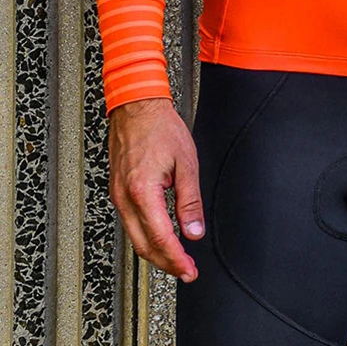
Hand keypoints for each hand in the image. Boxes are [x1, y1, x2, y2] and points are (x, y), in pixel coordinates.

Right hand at [108, 97, 203, 281]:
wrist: (137, 108)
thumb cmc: (161, 128)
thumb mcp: (186, 163)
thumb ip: (190, 201)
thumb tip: (194, 231)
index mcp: (142, 191)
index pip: (160, 237)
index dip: (176, 258)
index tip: (189, 270)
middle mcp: (125, 197)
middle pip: (143, 245)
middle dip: (165, 263)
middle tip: (186, 271)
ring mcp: (118, 196)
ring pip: (135, 237)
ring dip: (156, 252)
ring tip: (177, 259)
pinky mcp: (118, 192)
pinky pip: (131, 223)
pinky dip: (147, 236)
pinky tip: (161, 238)